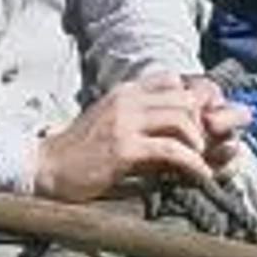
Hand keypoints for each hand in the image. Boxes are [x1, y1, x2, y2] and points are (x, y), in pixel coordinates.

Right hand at [33, 72, 236, 202]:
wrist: (47, 167)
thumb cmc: (82, 152)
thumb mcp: (113, 123)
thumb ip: (142, 118)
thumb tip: (183, 127)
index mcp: (124, 91)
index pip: (173, 81)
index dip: (195, 102)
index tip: (205, 126)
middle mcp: (125, 100)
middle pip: (184, 99)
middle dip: (205, 124)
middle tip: (209, 148)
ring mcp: (123, 122)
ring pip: (181, 120)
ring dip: (199, 143)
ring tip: (200, 162)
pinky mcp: (123, 148)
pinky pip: (171, 150)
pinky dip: (193, 163)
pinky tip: (199, 176)